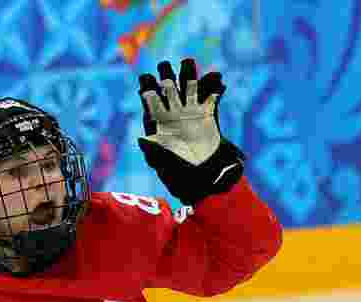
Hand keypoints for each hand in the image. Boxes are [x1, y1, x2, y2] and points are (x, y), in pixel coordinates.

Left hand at [138, 58, 244, 205]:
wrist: (201, 180)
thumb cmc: (177, 174)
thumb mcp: (160, 163)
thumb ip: (152, 150)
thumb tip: (142, 139)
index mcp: (158, 126)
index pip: (150, 104)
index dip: (147, 90)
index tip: (145, 79)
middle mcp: (173, 118)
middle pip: (168, 92)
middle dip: (166, 78)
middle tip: (164, 64)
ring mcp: (191, 116)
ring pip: (189, 91)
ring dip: (189, 77)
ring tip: (188, 62)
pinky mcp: (208, 119)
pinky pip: (211, 101)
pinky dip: (215, 91)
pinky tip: (218, 82)